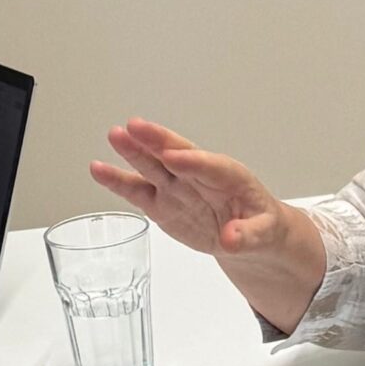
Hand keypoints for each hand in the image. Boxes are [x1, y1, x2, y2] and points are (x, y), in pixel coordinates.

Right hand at [87, 118, 326, 331]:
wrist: (250, 234)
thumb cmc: (261, 225)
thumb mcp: (266, 234)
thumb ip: (248, 236)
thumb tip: (231, 239)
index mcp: (230, 177)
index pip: (210, 167)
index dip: (193, 162)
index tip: (175, 157)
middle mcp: (199, 175)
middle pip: (176, 154)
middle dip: (157, 141)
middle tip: (136, 126)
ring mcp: (177, 188)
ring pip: (153, 166)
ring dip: (134, 152)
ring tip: (115, 136)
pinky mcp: (161, 203)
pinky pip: (138, 191)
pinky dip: (119, 182)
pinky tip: (98, 169)